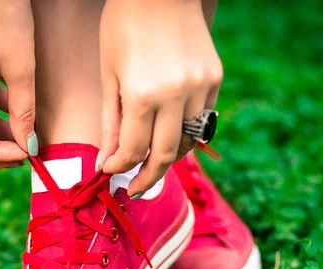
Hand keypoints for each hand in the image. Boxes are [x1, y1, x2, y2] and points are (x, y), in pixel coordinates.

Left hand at [98, 0, 222, 196]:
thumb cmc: (124, 25)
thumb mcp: (109, 75)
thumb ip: (110, 123)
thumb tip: (107, 162)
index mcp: (143, 95)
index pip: (133, 150)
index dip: (119, 167)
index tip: (110, 173)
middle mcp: (177, 95)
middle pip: (166, 156)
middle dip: (147, 178)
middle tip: (133, 190)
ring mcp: (201, 87)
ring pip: (188, 141)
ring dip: (169, 158)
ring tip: (151, 164)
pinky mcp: (215, 78)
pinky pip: (203, 119)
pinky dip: (185, 133)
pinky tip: (170, 134)